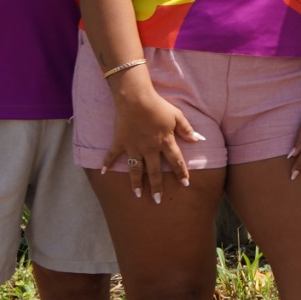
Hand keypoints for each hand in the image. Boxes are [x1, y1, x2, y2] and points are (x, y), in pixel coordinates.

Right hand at [105, 71, 203, 201]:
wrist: (135, 99)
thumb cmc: (158, 106)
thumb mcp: (177, 116)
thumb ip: (187, 129)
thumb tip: (198, 139)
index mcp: (165, 142)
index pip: (176, 161)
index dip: (181, 172)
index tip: (186, 184)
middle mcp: (149, 148)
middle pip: (155, 171)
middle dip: (157, 187)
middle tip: (157, 200)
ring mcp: (133, 147)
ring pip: (136, 169)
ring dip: (136, 183)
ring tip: (137, 195)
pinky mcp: (120, 142)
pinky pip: (112, 155)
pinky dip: (107, 163)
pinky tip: (103, 173)